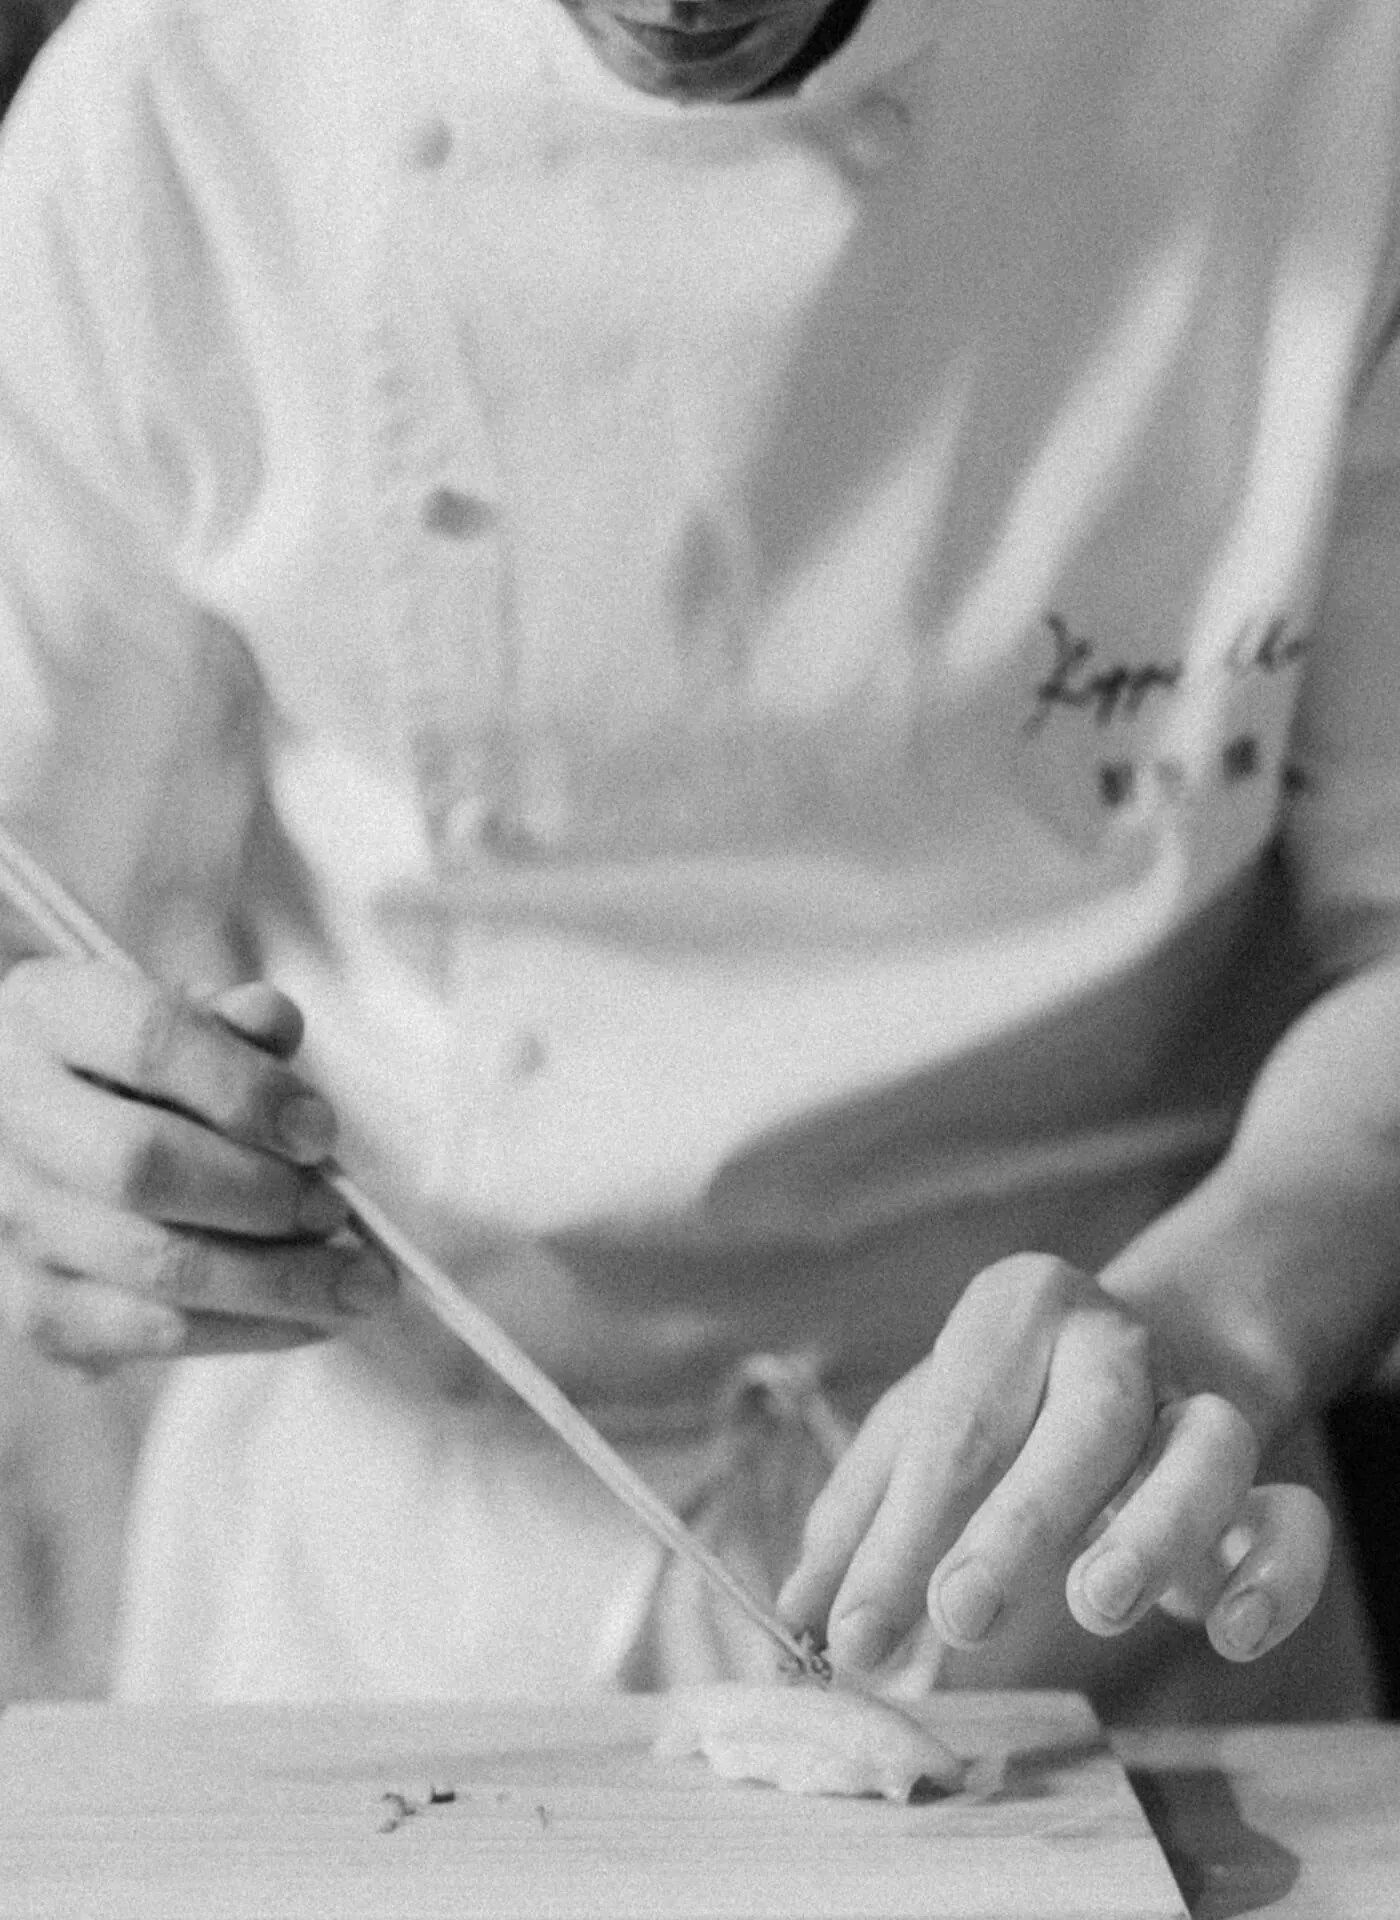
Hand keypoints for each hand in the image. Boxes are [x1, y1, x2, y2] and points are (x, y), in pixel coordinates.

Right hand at [0, 958, 396, 1372]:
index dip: (248, 1090)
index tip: (323, 1132)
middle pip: (143, 1165)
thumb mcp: (190, 1020)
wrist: (66, 1134)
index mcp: (48, 1011)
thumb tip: (271, 1024)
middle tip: (339, 1210)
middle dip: (263, 1196)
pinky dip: (248, 1331)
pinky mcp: (31, 1305)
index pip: (149, 1040)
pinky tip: (313, 1317)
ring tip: (358, 1279)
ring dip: (278, 1280)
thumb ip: (234, 1022)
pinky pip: (149, 1335)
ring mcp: (10, 1217)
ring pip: (154, 1266)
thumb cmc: (149, 1069)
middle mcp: (10, 1114)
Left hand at [777, 1253, 1330, 1675]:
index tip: (848, 1633)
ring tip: (1094, 1605)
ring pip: (1205, 1451)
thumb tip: (797, 1613)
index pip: (952, 1422)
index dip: (896, 1534)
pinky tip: (1222, 1630)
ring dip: (1152, 1532)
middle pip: (1082, 1423)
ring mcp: (1198, 1401)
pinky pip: (1293, 1517)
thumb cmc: (1006, 1401)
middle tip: (957, 1616)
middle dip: (1017, 1526)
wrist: (1151, 1347)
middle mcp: (1114, 1342)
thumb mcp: (923, 1427)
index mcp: (1013, 1312)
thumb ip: (862, 1515)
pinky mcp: (1264, 1476)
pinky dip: (1271, 1576)